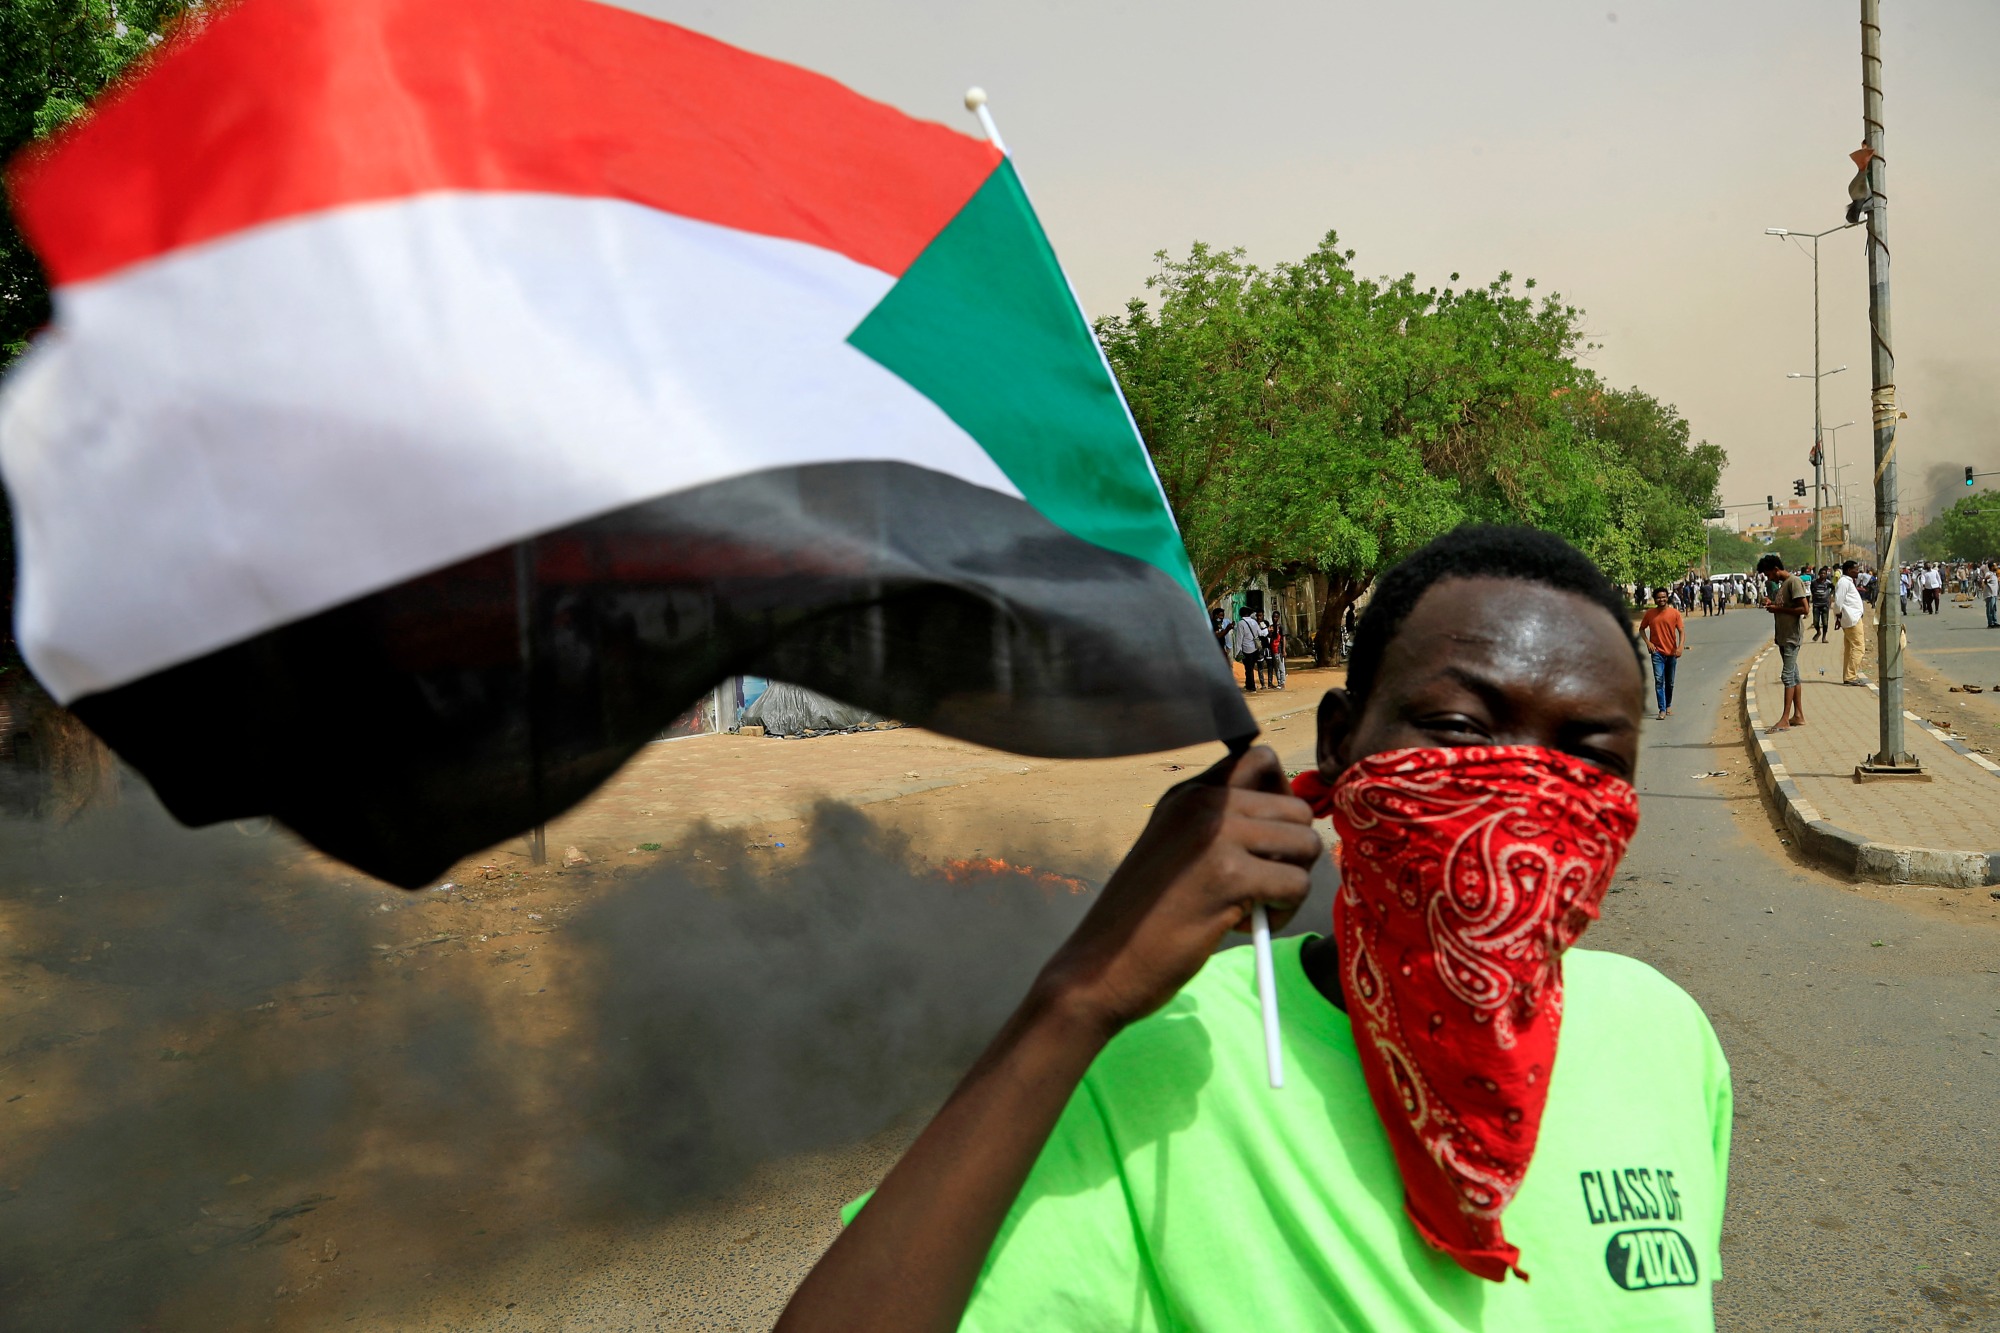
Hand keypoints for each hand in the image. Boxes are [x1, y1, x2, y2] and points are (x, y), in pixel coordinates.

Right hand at [1031, 746, 1319, 1036]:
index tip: (1266, 840)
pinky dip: (1283, 913)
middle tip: (1261, 885)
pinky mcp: (1229, 878)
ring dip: (1292, 883)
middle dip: (1293, 852)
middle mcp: (1202, 803)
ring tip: (1254, 907)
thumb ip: (1219, 823)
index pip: (1261, 760)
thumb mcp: (1175, 847)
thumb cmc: (1142, 917)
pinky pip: (1297, 884)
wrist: (1102, 965)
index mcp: (1187, 793)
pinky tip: (1247, 926)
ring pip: (1306, 845)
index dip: (1281, 799)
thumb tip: (1293, 819)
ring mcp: (1215, 836)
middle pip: (1296, 809)